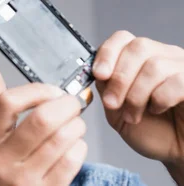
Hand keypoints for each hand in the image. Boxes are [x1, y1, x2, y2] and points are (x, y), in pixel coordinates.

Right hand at [0, 83, 87, 185]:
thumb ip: (11, 125)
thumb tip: (52, 97)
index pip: (8, 103)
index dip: (36, 90)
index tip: (51, 91)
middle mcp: (2, 159)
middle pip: (42, 119)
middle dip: (66, 105)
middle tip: (72, 105)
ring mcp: (24, 178)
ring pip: (63, 138)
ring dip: (77, 126)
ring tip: (75, 126)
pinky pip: (72, 160)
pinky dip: (79, 147)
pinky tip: (74, 148)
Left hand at [93, 31, 183, 163]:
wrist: (174, 151)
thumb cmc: (149, 130)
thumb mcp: (117, 110)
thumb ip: (106, 89)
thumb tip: (96, 72)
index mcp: (141, 59)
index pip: (123, 38)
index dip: (108, 53)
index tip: (99, 74)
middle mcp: (164, 57)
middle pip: (138, 47)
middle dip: (119, 78)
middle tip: (112, 103)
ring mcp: (182, 68)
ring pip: (154, 66)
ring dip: (136, 95)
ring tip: (133, 115)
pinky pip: (176, 81)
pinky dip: (160, 99)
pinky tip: (157, 110)